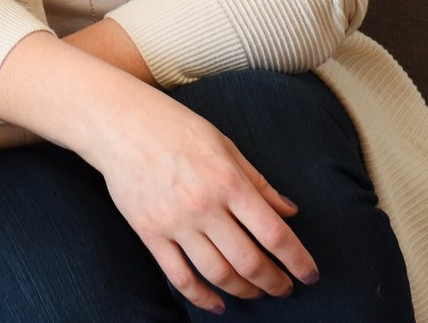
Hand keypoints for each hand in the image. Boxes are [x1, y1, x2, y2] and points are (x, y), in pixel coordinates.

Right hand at [78, 86, 316, 313]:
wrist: (118, 123)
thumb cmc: (174, 127)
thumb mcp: (225, 144)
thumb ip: (258, 181)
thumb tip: (290, 212)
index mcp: (228, 181)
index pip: (274, 233)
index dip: (298, 260)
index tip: (309, 275)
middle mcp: (204, 206)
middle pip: (249, 262)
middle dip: (275, 282)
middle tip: (285, 289)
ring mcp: (174, 223)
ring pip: (218, 274)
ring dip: (244, 291)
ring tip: (257, 293)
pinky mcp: (150, 233)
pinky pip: (179, 277)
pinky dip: (202, 297)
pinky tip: (217, 304)